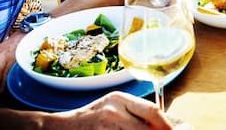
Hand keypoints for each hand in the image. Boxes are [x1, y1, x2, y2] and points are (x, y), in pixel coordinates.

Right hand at [49, 92, 172, 128]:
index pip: (152, 110)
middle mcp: (113, 110)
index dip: (166, 124)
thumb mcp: (114, 107)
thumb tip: (164, 124)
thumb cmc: (91, 118)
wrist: (58, 128)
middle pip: (145, 127)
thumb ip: (136, 112)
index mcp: (119, 98)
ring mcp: (105, 126)